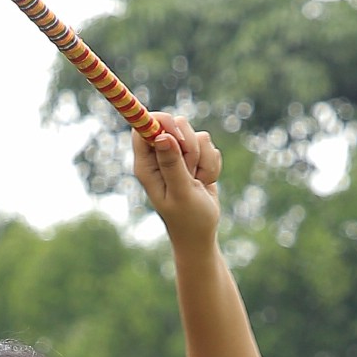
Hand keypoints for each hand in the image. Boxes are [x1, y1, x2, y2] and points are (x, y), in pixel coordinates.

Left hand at [132, 113, 221, 248]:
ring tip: (197, 181)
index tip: (176, 133)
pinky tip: (205, 183)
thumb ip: (172, 164)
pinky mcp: (195, 158)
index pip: (144, 127)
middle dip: (190, 145)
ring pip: (196, 136)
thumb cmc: (187, 219)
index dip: (161, 122)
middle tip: (190, 169)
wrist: (201, 234)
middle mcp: (160, 157)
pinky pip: (209, 146)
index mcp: (146, 165)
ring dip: (203, 159)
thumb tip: (161, 136)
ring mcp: (178, 156)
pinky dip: (211, 165)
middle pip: (175, 125)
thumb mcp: (180, 192)